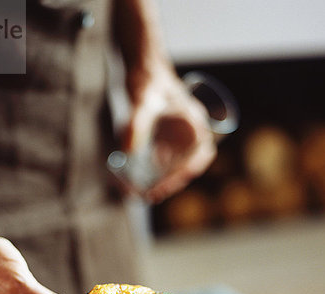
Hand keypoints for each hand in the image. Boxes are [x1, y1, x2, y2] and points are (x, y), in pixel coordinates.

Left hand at [124, 64, 216, 202]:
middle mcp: (193, 132)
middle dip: (172, 183)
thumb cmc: (147, 81)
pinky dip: (158, 171)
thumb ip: (135, 125)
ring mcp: (182, 136)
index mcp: (196, 124)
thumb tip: (127, 153)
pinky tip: (141, 179)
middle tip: (152, 195)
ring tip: (145, 193)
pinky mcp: (170, 137)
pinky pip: (168, 159)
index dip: (181, 175)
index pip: (197, 158)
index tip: (162, 186)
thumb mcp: (141, 103)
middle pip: (189, 166)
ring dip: (165, 180)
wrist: (143, 67)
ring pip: (179, 165)